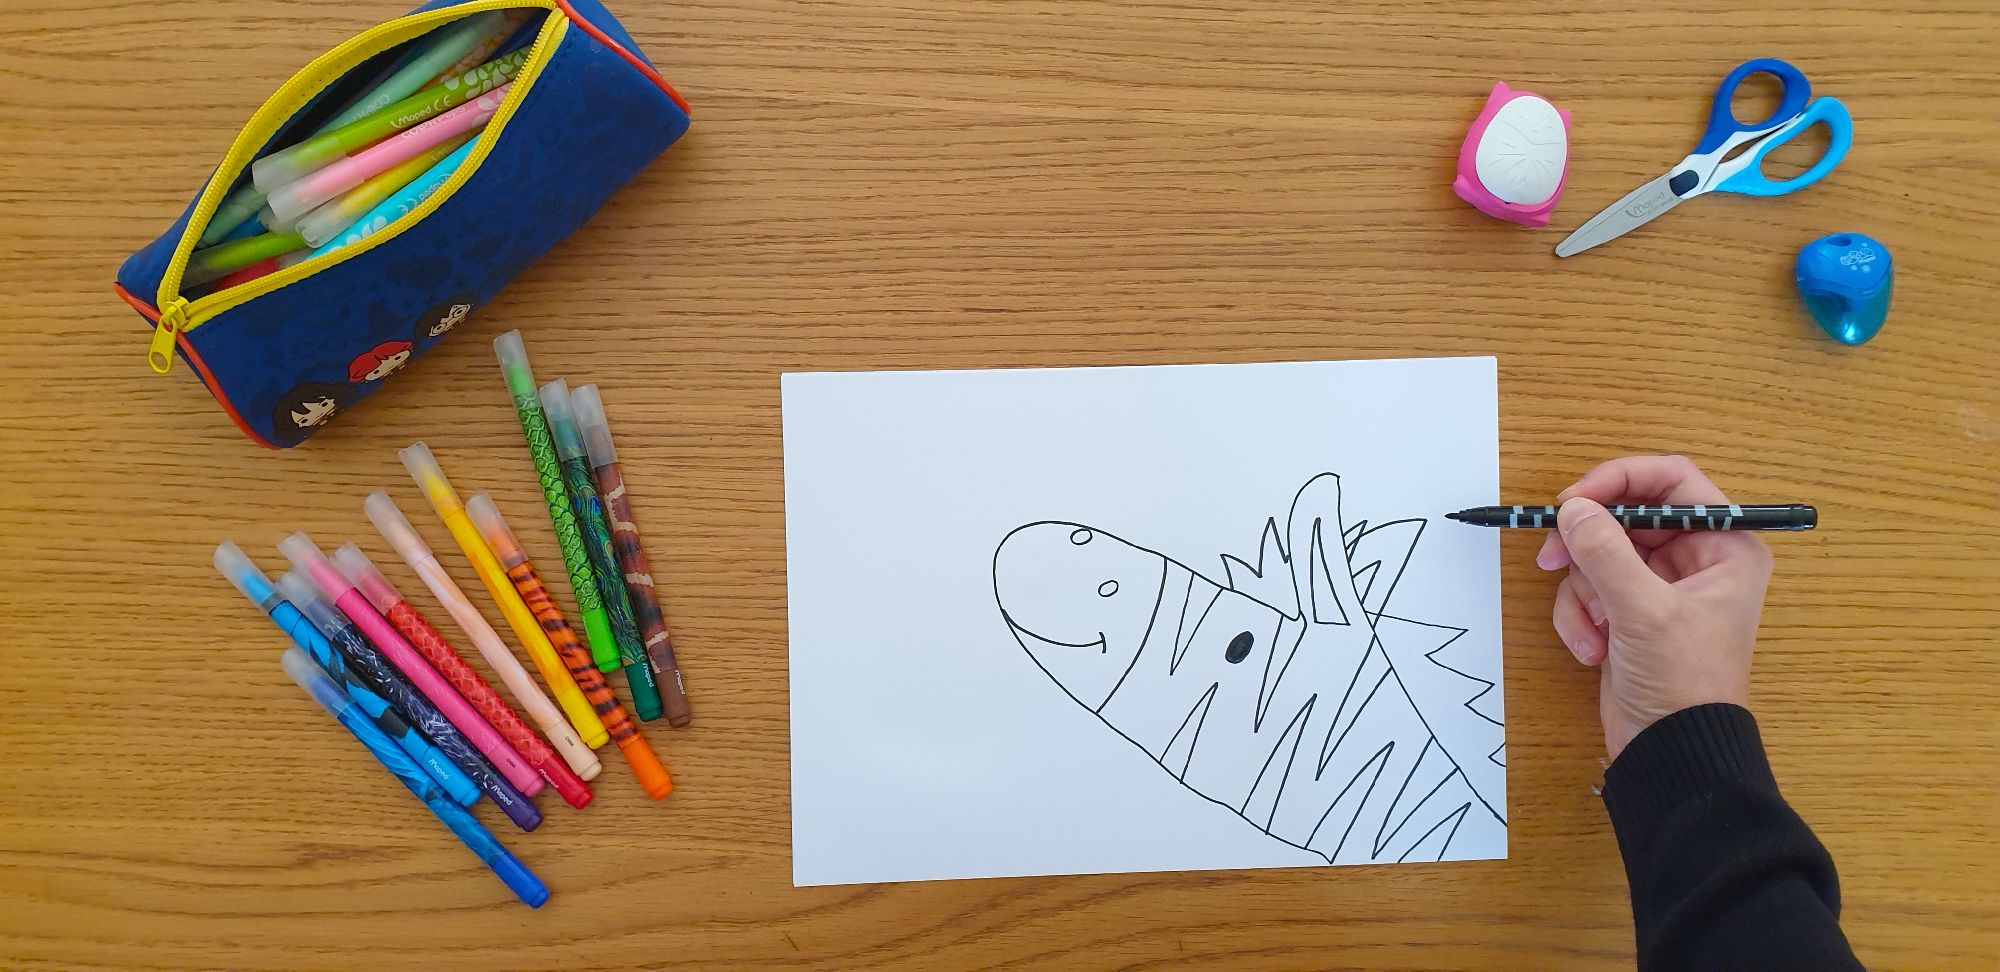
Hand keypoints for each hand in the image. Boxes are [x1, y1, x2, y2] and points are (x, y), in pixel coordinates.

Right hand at [1535, 456, 1772, 759]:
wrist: (1672, 752)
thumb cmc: (1683, 682)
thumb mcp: (1645, 611)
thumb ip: (1605, 552)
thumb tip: (1571, 509)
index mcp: (1725, 546)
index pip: (1672, 481)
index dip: (1620, 480)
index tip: (1574, 498)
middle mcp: (1697, 559)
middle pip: (1626, 517)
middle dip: (1588, 545)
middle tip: (1553, 556)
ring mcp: (1660, 588)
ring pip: (1599, 555)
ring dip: (1583, 592)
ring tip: (1593, 629)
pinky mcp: (1630, 614)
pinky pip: (1590, 590)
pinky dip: (1581, 617)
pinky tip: (1592, 650)